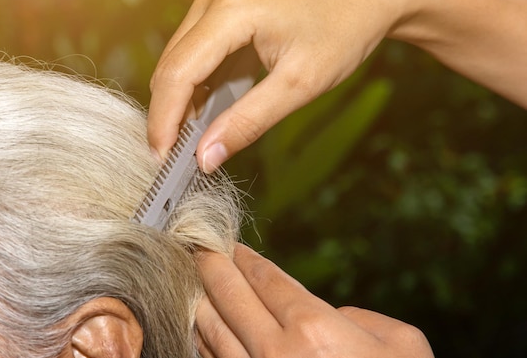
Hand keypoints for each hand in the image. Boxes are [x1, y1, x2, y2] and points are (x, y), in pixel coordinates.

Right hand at [148, 0, 409, 171]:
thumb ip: (248, 122)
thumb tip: (205, 158)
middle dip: (170, 116)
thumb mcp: (299, 85)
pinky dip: (200, 86)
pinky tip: (209, 115)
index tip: (161, 162)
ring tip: (192, 144)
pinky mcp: (223, 7)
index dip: (164, 121)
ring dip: (183, 103)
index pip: (177, 73)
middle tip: (175, 162)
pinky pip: (198, 53)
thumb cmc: (343, 30)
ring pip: (181, 61)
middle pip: (171, 67)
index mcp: (230, 9)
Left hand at [196, 244, 433, 357]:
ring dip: (198, 299)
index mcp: (314, 329)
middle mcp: (277, 353)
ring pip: (211, 330)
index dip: (245, 258)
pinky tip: (198, 327)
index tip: (231, 245)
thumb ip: (363, 319)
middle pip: (230, 297)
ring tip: (190, 279)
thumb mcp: (403, 346)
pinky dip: (202, 339)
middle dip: (210, 266)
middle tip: (198, 247)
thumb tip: (333, 315)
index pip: (268, 280)